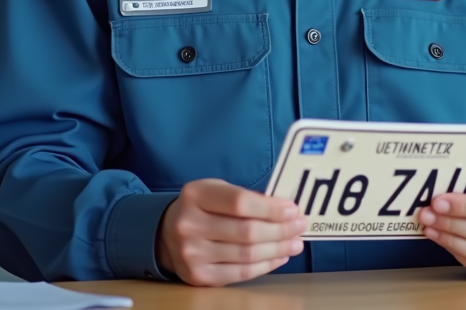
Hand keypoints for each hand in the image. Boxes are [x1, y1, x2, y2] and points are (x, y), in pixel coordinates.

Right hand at [155, 178, 305, 285]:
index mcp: (195, 195)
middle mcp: (189, 224)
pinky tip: (279, 256)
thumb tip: (286, 209)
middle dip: (280, 229)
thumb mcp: (215, 190)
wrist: (165, 234)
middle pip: (247, 231)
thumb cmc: (201, 208)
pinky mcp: (199, 276)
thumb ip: (246, 197)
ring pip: (247, 254)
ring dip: (278, 249)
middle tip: (300, 226)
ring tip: (295, 242)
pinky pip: (241, 273)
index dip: (271, 208)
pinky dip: (265, 265)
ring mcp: (192, 253)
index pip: (240, 203)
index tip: (293, 209)